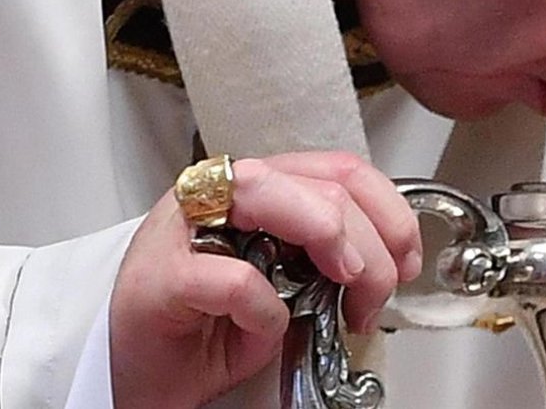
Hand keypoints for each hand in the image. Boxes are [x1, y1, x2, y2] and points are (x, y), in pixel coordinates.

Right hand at [109, 153, 421, 408]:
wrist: (138, 376)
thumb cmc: (209, 329)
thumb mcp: (289, 284)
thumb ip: (328, 258)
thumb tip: (388, 262)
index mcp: (260, 191)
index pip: (341, 169)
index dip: (390, 212)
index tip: (407, 260)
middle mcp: (221, 194)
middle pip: (321, 182)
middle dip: (373, 242)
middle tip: (373, 294)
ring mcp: (184, 229)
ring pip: (270, 195)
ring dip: (331, 243)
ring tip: (344, 289)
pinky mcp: (157, 278)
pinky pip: (228, 277)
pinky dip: (263, 305)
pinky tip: (268, 324)